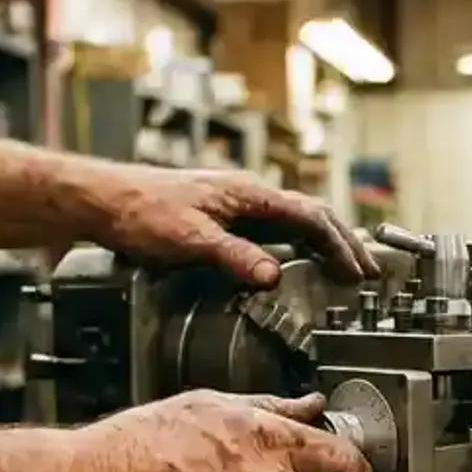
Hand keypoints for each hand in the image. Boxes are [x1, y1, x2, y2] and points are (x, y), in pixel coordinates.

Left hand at [93, 166, 376, 286]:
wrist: (104, 200)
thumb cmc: (141, 211)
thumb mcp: (190, 239)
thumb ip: (235, 257)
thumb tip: (273, 277)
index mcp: (248, 194)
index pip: (310, 217)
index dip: (339, 246)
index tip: (358, 272)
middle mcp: (247, 195)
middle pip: (311, 216)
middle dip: (343, 244)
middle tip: (367, 272)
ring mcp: (236, 204)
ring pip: (294, 221)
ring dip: (323, 244)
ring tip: (344, 268)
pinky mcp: (223, 216)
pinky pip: (274, 228)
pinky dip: (297, 245)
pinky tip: (298, 262)